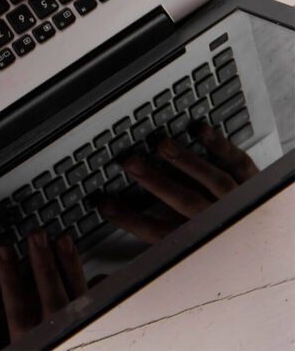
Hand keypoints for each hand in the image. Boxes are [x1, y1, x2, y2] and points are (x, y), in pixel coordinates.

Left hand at [0, 232, 87, 349]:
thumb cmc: (59, 346)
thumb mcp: (86, 336)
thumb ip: (91, 310)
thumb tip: (100, 282)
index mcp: (73, 335)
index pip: (78, 298)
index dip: (70, 267)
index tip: (64, 239)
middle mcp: (50, 340)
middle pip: (50, 299)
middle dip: (44, 265)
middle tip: (36, 236)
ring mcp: (21, 348)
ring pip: (17, 309)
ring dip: (10, 277)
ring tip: (2, 248)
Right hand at [101, 125, 258, 242]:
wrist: (271, 246)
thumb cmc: (220, 238)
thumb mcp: (189, 246)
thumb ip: (158, 236)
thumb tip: (121, 225)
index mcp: (197, 239)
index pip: (157, 232)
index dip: (129, 218)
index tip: (104, 203)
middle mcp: (219, 219)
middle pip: (184, 202)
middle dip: (155, 181)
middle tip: (130, 162)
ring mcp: (238, 198)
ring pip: (213, 181)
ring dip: (186, 161)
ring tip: (162, 144)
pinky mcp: (253, 180)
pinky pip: (238, 162)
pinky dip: (220, 145)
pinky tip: (201, 130)